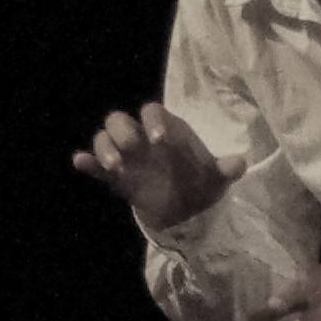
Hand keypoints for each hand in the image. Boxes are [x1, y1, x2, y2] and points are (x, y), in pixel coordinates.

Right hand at [71, 104, 245, 229]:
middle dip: (122, 131)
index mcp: (164, 129)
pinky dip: (87, 162)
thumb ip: (225, 169)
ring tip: (114, 166)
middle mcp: (141, 137)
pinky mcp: (114, 177)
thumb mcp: (215, 178)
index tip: (159, 139)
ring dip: (104, 148)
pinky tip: (80, 162)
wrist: (186, 209)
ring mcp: (125, 156)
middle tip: (130, 149)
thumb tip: (240, 165)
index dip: (152, 120)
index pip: (152, 111)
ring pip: (104, 138)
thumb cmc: (199, 183)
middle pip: (120, 120)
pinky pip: (95, 165)